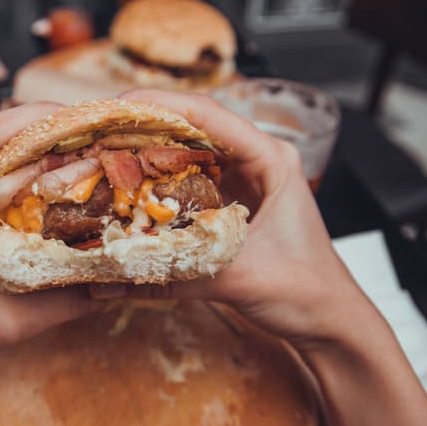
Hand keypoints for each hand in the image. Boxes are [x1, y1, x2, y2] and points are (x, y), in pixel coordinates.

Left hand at [0, 103, 99, 389]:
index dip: (36, 120)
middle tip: (85, 130)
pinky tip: (36, 173)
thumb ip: (68, 298)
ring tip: (68, 146)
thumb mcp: (11, 320)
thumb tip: (119, 277)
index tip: (80, 117)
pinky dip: (1, 168)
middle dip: (34, 129)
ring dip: (19, 146)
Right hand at [92, 89, 375, 349]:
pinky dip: (158, 182)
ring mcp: (242, 181)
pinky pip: (187, 182)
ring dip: (148, 152)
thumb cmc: (306, 290)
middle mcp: (255, 161)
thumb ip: (173, 279)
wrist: (327, 319)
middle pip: (193, 127)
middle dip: (145, 125)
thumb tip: (110, 281)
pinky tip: (128, 188)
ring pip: (187, 152)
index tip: (118, 105)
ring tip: (104, 153)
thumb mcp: (239, 279)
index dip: (161, 105)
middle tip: (98, 130)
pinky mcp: (229, 203)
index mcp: (270, 160)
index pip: (210, 116)